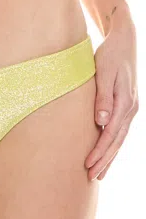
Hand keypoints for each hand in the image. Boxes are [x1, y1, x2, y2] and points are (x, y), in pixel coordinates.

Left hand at [85, 5, 138, 180]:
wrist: (123, 41)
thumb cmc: (109, 55)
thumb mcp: (103, 72)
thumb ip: (102, 97)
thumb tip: (101, 121)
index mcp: (125, 103)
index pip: (110, 134)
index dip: (99, 152)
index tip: (88, 166)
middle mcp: (130, 109)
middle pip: (116, 141)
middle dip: (105, 161)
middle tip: (92, 178)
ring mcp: (130, 108)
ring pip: (120, 139)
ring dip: (110, 157)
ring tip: (99, 173)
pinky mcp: (126, 107)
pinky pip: (119, 132)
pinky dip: (113, 145)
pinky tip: (107, 154)